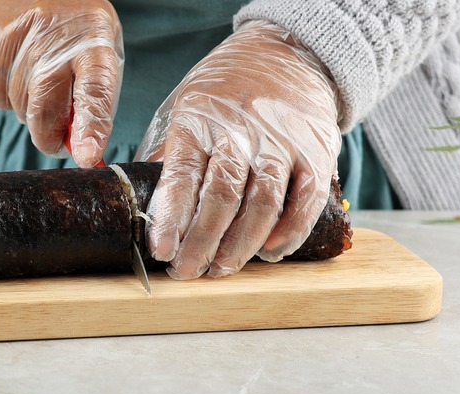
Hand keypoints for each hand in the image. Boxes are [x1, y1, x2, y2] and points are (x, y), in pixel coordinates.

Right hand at [0, 0, 123, 167]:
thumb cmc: (69, 28)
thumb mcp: (97, 49)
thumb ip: (95, 98)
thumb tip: (82, 147)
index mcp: (91, 41)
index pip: (95, 88)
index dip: (92, 125)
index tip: (88, 155)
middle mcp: (50, 42)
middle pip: (46, 114)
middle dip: (51, 136)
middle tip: (58, 136)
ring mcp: (11, 45)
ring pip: (20, 112)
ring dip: (30, 106)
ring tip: (34, 70)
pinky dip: (8, 94)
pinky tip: (14, 65)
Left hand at [136, 20, 341, 278]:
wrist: (287, 55)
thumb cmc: (225, 93)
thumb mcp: (186, 109)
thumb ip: (169, 155)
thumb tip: (144, 204)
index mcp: (199, 121)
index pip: (181, 175)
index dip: (170, 218)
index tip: (161, 251)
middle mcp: (240, 131)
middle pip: (221, 195)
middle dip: (201, 241)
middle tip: (187, 271)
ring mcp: (280, 142)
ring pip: (263, 202)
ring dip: (241, 244)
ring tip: (221, 269)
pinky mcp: (315, 152)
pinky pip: (305, 200)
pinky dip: (289, 231)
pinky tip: (270, 252)